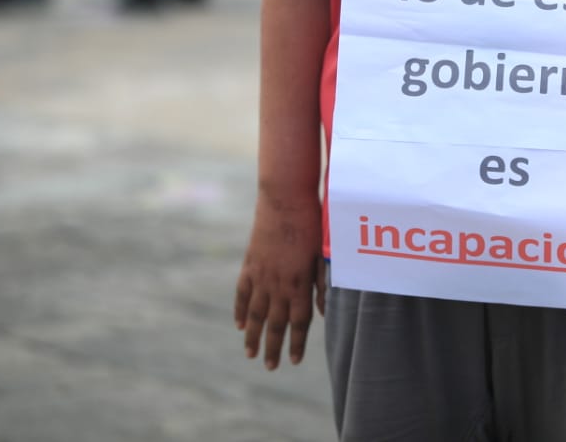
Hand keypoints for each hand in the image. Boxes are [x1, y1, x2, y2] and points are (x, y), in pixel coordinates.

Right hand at [234, 197, 325, 369]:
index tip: (294, 361)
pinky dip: (241, 310)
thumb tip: (324, 311)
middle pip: (275, 322)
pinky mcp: (250, 264)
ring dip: (253, 335)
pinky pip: (242, 293)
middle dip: (273, 347)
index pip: (298, 320)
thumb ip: (322, 284)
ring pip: (256, 313)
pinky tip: (240, 325)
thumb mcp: (322, 254)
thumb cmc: (311, 223)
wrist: (285, 198)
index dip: (296, 342)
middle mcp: (278, 283)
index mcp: (299, 282)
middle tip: (270, 367)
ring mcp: (261, 275)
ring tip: (251, 354)